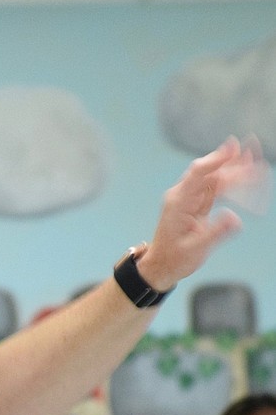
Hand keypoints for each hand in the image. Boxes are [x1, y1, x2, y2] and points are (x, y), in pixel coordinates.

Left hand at [138, 136, 270, 291]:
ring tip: (254, 157)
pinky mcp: (198, 204)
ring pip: (216, 178)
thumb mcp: (194, 249)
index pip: (197, 174)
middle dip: (232, 161)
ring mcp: (191, 198)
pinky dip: (232, 181)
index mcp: (178, 202)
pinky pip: (217, 188)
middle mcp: (183, 196)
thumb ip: (214, 233)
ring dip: (235, 168)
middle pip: (210, 172)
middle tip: (253, 151)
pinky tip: (244, 170)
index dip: (215, 160)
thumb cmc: (173, 259)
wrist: (162, 266)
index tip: (233, 148)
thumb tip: (235, 219)